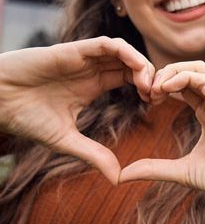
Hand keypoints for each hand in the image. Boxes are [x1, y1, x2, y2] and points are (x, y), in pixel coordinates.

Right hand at [0, 37, 153, 183]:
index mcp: (94, 84)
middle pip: (133, 63)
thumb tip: (117, 179)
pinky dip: (127, 53)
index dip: (148, 86)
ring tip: (150, 87)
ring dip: (143, 64)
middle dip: (151, 75)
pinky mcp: (73, 50)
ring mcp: (84, 58)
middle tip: (160, 95)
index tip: (157, 104)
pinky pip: (107, 44)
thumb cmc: (25, 117)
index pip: (131, 77)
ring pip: (124, 51)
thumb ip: (93, 154)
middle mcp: (92, 68)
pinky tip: (137, 70)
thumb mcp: (67, 140)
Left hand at [119, 61, 204, 207]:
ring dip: (170, 71)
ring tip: (153, 88)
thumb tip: (123, 174)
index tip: (144, 100)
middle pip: (187, 71)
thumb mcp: (183, 172)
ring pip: (196, 68)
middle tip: (144, 91)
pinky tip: (165, 90)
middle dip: (162, 75)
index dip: (160, 87)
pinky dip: (181, 77)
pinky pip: (203, 77)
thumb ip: (155, 169)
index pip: (182, 87)